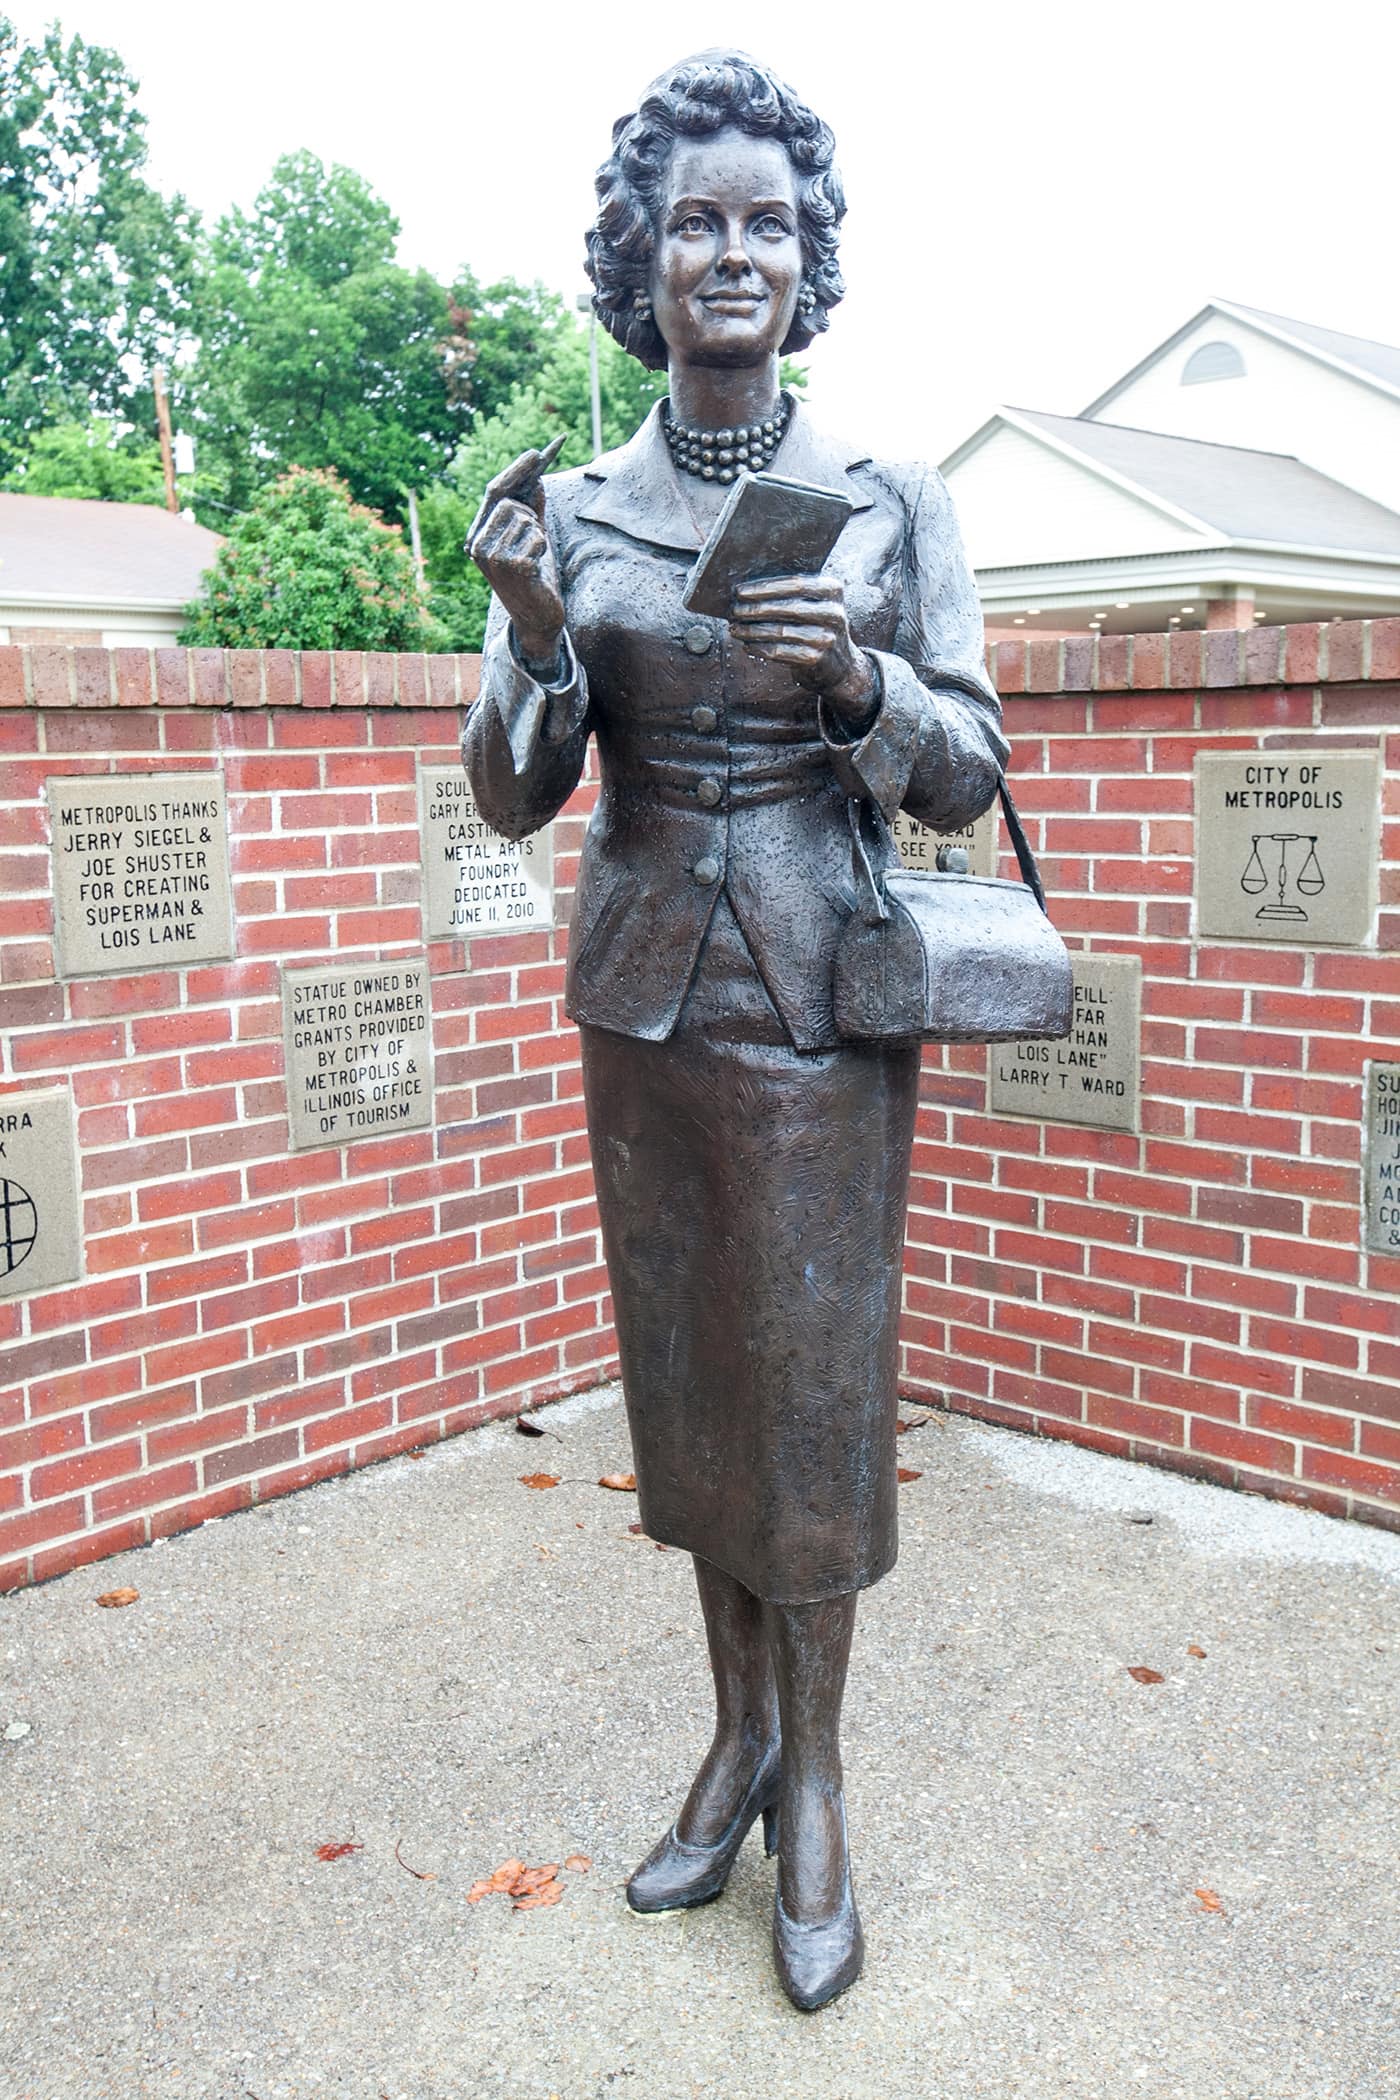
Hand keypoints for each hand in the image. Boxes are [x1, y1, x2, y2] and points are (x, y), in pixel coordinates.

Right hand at [467, 435, 567, 666]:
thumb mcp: (531, 539)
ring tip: (534, 557)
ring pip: (525, 520)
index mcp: (477, 536)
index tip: (539, 452)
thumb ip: (531, 509)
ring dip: (538, 535)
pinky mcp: (512, 568)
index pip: (495, 492)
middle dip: (530, 515)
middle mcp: (478, 546)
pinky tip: (537, 565)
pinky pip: (537, 538)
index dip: (517, 470)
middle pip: (510, 503)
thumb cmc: (535, 578)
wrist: (539, 619)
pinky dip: (543, 547)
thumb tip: (537, 478)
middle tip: (535, 537)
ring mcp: (492, 558)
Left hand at [730, 575, 877, 726]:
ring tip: (735, 628)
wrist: (840, 665)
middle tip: (734, 610)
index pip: (795, 583)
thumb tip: (748, 587)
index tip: (740, 591)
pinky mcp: (816, 658)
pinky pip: (781, 652)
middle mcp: (833, 612)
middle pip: (787, 607)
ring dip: (752, 630)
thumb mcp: (814, 603)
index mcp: (832, 589)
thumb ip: (792, 592)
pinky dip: (760, 648)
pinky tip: (747, 644)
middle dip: (756, 608)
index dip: (765, 587)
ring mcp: (827, 637)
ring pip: (781, 631)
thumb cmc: (816, 626)